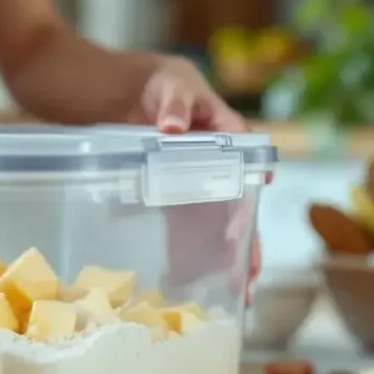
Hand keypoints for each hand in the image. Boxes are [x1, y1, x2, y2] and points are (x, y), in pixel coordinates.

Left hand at [124, 56, 259, 298]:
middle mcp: (216, 164)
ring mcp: (194, 183)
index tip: (238, 232)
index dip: (245, 203)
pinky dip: (188, 251)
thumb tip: (175, 127)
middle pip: (238, 206)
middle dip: (245, 242)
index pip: (245, 171)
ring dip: (223, 255)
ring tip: (236, 291)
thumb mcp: (170, 83)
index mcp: (225, 134)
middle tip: (251, 277)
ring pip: (214, 223)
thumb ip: (175, 102)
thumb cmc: (157, 81)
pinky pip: (182, 226)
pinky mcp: (171, 196)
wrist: (122, 89)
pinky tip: (189, 278)